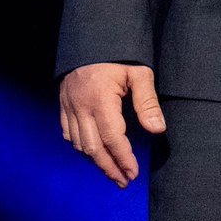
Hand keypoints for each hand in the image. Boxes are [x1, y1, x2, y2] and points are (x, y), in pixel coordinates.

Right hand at [59, 63, 165, 187]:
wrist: (91, 38)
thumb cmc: (120, 55)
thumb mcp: (139, 73)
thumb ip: (147, 102)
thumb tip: (158, 130)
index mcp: (100, 100)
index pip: (112, 138)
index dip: (123, 158)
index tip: (133, 174)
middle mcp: (80, 107)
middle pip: (93, 148)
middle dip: (109, 167)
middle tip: (124, 182)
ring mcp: (68, 107)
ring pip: (79, 144)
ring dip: (95, 161)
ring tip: (113, 172)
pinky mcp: (63, 106)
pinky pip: (68, 134)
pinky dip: (81, 148)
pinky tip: (93, 154)